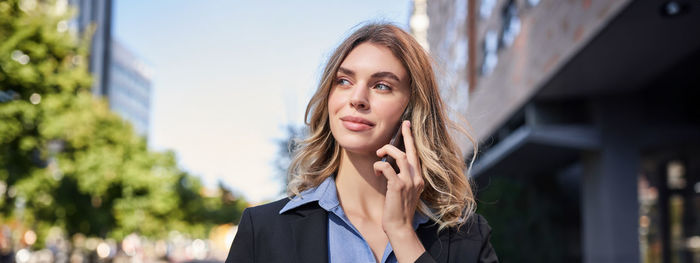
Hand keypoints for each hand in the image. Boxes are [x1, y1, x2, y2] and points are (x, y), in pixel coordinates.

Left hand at [374, 120, 425, 261]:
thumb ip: (402, 179)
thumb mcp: (405, 192)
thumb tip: (390, 166)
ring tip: (379, 154)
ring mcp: (408, 182)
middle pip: (412, 151)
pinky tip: (376, 170)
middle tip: (403, 123)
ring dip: (387, 151)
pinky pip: (386, 168)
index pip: (416, 155)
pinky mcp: (398, 186)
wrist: (400, 227)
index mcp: (418, 179)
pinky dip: (379, 165)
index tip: (407, 127)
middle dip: (407, 135)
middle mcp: (416, 178)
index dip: (411, 140)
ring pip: (400, 156)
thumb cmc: (399, 211)